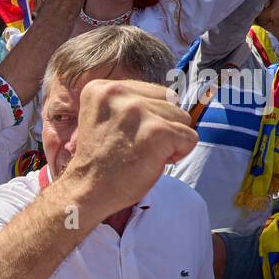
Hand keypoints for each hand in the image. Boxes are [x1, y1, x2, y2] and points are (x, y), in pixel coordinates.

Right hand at [66, 80, 198, 217]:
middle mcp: (118, 93)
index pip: (154, 92)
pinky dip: (179, 153)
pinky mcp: (156, 131)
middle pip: (171, 101)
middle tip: (137, 145)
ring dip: (170, 140)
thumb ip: (131, 102)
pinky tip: (154, 161)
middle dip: (162, 125)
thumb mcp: (108, 117)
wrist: (87, 190)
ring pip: (183, 117)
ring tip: (143, 153)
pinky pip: (190, 137)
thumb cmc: (102, 159)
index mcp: (102, 88)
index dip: (149, 117)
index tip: (126, 136)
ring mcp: (137, 111)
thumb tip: (172, 97)